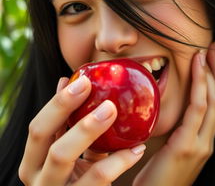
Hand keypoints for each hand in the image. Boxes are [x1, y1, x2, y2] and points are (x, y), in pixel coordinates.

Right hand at [19, 76, 144, 185]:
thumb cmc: (77, 174)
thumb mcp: (70, 149)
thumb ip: (67, 122)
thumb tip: (67, 80)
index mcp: (34, 161)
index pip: (37, 126)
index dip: (57, 102)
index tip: (83, 80)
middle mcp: (38, 177)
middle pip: (41, 135)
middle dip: (65, 106)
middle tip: (90, 86)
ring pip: (62, 155)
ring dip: (88, 127)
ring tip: (111, 109)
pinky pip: (98, 177)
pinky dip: (119, 160)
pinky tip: (137, 148)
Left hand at [133, 41, 214, 185]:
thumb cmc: (157, 175)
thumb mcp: (169, 149)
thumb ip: (175, 130)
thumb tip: (167, 106)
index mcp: (203, 140)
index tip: (211, 59)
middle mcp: (207, 140)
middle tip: (214, 48)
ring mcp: (201, 144)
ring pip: (214, 101)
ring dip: (211, 74)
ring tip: (205, 52)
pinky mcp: (188, 146)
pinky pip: (197, 109)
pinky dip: (199, 86)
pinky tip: (197, 69)